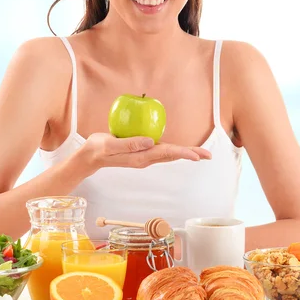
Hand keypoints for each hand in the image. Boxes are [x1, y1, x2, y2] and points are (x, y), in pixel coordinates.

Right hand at [80, 132, 211, 171]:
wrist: (90, 157)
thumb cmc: (98, 149)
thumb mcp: (109, 145)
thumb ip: (128, 144)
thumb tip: (149, 141)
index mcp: (140, 157)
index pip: (165, 154)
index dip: (182, 153)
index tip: (196, 156)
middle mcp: (145, 158)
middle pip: (172, 156)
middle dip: (190, 155)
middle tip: (208, 155)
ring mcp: (144, 156)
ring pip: (169, 154)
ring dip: (185, 153)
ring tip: (201, 154)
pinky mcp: (141, 152)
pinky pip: (162, 151)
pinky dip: (174, 150)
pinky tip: (181, 149)